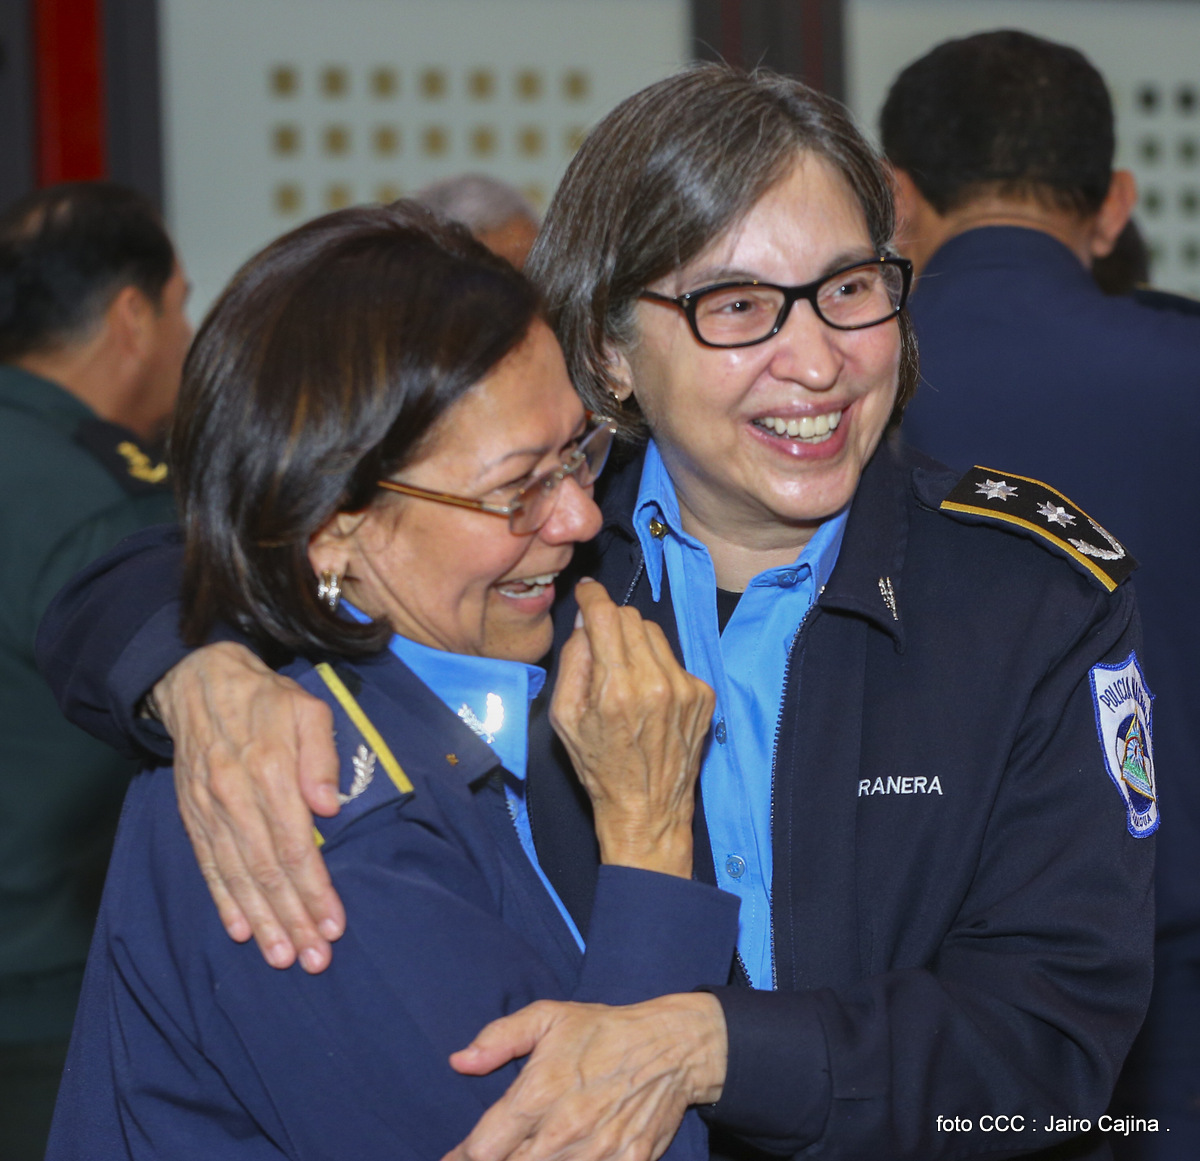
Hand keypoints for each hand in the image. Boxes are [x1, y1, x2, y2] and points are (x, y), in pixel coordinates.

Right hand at [157, 642, 344, 971]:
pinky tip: (240, 930)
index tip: (334, 924)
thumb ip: (321, 755)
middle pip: (267, 871)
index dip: (315, 889)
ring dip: (261, 921)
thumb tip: (330, 806)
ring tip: (282, 957)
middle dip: (293, 919)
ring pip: (237, 877)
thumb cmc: (268, 698)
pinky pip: (208, 866)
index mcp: (269, 771)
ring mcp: (209, 810)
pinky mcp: (193, 816)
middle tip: (314, 959)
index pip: (296, 845)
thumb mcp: (307, 709)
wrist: (199, 683)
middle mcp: (235, 797)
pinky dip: (223, 901)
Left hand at [444, 993, 727, 1160]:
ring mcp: (597, 1153)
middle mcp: (563, 1130)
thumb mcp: (549, 1017)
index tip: (459, 1155)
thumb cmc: (603, 1031)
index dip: (464, 1156)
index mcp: (539, 1092)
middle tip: (493, 1153)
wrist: (670, 1047)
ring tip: (529, 1154)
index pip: (482, 1148)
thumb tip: (460, 1061)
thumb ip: (500, 1037)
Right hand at [550, 580, 714, 876]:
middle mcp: (656, 683)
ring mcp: (686, 688)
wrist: (647, 810)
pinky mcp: (704, 695)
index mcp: (617, 690)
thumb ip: (573, 661)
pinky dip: (657, 665)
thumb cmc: (600, 767)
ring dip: (635, 642)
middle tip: (600, 643)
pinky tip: (649, 695)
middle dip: (611, 621)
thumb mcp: (565, 718)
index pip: (606, 615)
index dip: (592, 596)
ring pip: (655, 633)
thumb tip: (587, 621)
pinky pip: (674, 659)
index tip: (587, 593)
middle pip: (632, 618)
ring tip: (624, 674)